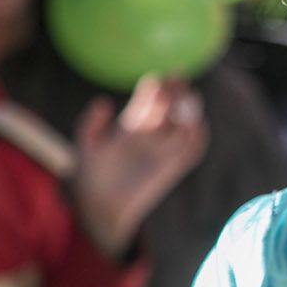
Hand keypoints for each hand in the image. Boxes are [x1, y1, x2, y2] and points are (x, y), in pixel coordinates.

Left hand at [71, 75, 208, 259]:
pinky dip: (198, 136)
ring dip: (190, 110)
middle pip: (171, 108)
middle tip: (177, 80)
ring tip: (187, 98)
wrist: (104, 207)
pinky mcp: (176, 167)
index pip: (150, 102)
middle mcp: (154, 136)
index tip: (156, 79)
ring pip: (185, 125)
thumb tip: (104, 101)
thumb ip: (91, 124)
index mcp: (135, 126)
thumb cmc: (93, 178)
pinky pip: (193, 150)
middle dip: (176, 93)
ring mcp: (166, 150)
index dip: (155, 90)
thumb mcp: (87, 148)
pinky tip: (196, 124)